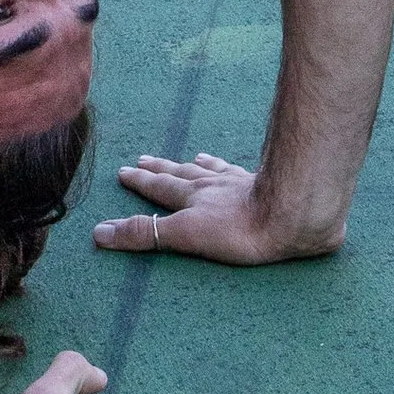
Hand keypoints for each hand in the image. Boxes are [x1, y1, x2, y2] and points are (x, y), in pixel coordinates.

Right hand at [93, 151, 329, 264]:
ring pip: (210, 171)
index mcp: (192, 198)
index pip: (158, 189)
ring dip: (195, 166)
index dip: (140, 182)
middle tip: (142, 159)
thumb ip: (146, 234)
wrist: (293, 213)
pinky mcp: (265, 186)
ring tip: (189, 158)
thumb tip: (99, 232)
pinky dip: (229, 168)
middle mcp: (211, 186)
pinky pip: (239, 172)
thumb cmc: (239, 230)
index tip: (123, 171)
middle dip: (159, 171)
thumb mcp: (186, 235)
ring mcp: (238, 183)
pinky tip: (229, 165)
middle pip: (180, 175)